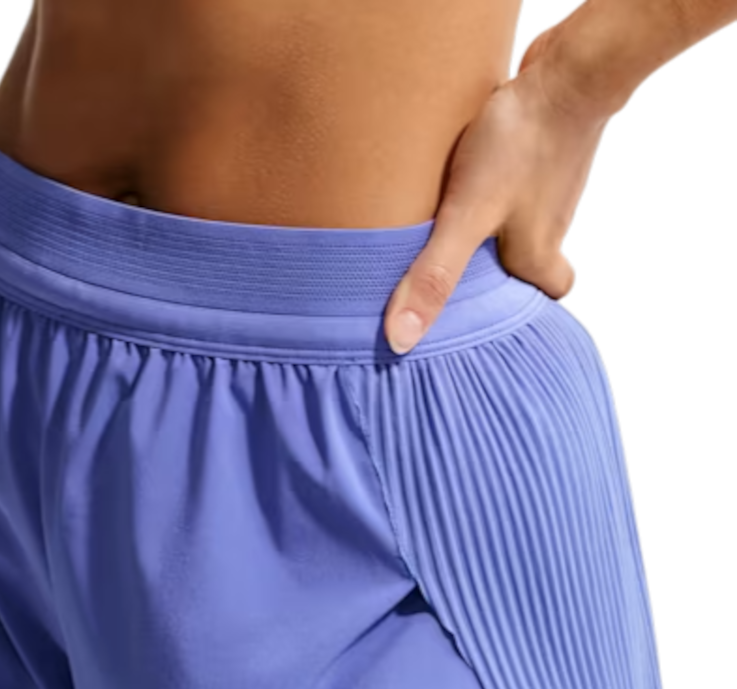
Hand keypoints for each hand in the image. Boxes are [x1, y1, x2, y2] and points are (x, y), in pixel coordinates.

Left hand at [384, 21, 613, 353]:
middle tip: (462, 260)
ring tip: (454, 216)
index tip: (489, 304)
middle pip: (531, 259)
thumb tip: (402, 339)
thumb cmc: (519, 144)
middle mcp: (553, 226)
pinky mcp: (545, 147)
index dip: (520, 303)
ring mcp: (554, 185)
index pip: (547, 295)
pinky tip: (470, 170)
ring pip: (523, 218)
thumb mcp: (465, 218)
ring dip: (493, 220)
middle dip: (498, 263)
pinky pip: (519, 178)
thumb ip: (434, 277)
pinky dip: (498, 181)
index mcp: (539, 257)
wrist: (567, 68)